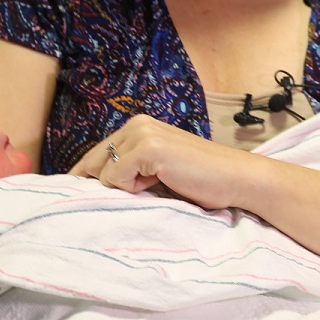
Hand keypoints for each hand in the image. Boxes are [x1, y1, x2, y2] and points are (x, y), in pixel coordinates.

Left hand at [69, 114, 252, 207]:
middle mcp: (137, 123)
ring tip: (157, 184)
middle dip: (101, 185)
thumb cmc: (200, 179)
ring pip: (103, 172)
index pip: (97, 154)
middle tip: (135, 195)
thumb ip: (129, 168)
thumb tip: (90, 184)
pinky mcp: (149, 147)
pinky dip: (131, 188)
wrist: (235, 178)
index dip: (89, 178)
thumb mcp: (156, 169)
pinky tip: (161, 181)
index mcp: (139, 125)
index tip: (83, 196)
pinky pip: (115, 177)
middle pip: (93, 162)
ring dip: (124, 188)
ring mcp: (143, 133)